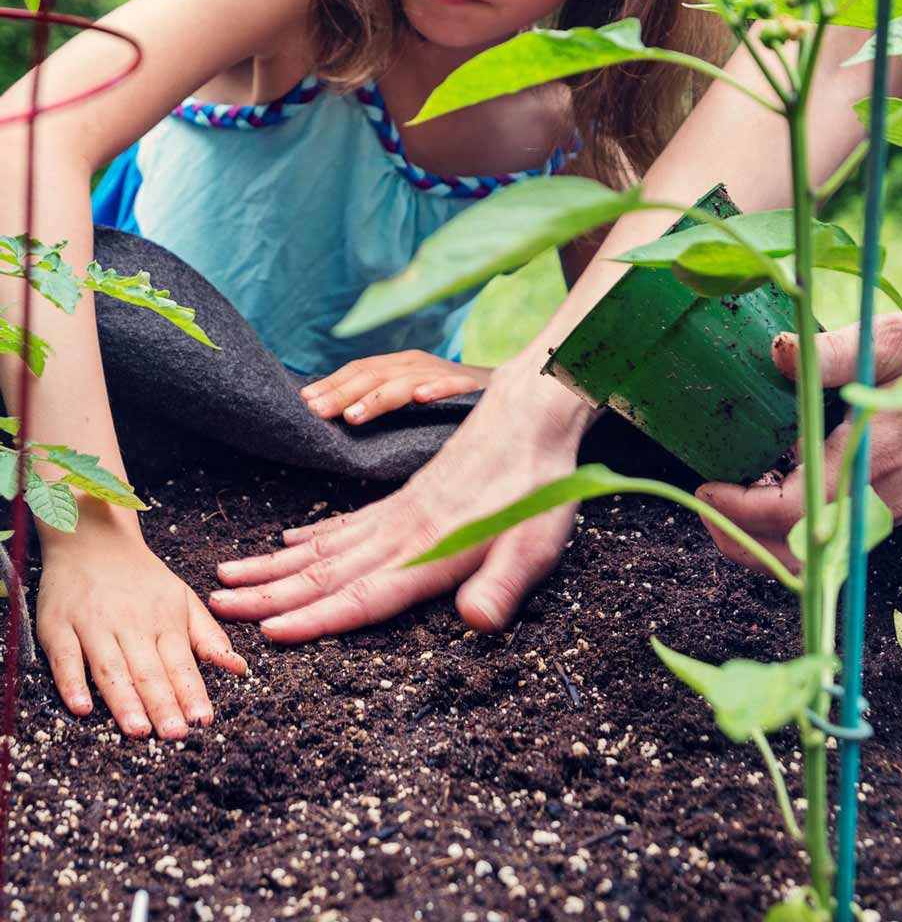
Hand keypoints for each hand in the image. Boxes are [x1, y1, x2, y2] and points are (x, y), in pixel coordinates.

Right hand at [36, 502, 246, 737]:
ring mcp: (94, 625)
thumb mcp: (184, 599)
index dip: (192, 692)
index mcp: (165, 620)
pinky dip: (72, 683)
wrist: (94, 541)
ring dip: (125, 701)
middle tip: (176, 735)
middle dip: (164, 704)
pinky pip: (65, 658)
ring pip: (111, 668)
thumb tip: (239, 669)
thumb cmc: (143, 579)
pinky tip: (81, 709)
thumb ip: (209, 637)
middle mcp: (131, 624)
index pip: (181, 662)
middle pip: (149, 670)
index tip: (203, 720)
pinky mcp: (58, 626)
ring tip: (140, 730)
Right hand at [211, 354, 591, 640]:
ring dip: (275, 568)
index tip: (266, 636)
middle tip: (214, 607)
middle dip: (270, 596)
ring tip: (227, 579)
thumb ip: (505, 583)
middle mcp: (403, 534)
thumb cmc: (541, 486)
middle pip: (327, 572)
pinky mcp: (405, 497)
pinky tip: (286, 545)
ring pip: (325, 547)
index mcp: (431, 553)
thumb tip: (478, 624)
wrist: (533, 413)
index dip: (318, 619)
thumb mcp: (538, 541)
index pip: (365, 595)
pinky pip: (346, 522)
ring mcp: (399, 513)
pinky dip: (310, 537)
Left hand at [301, 352, 488, 423]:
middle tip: (317, 412)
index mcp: (400, 365)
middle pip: (374, 375)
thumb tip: (336, 412)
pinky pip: (454, 386)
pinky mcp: (473, 385)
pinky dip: (438, 389)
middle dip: (342, 393)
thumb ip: (381, 398)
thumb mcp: (411, 393)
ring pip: (406, 382)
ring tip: (353, 416)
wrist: (505, 387)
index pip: (359, 370)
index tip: (304, 402)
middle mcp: (418, 364)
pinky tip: (422, 399)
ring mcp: (444, 373)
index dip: (332, 384)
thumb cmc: (449, 397)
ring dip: (378, 398)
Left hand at [696, 310, 901, 572]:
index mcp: (872, 461)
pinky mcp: (896, 505)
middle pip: (800, 556)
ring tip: (731, 501)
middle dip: (743, 543)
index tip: (706, 487)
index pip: (791, 513)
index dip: (740, 510)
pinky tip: (777, 488)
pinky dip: (798, 531)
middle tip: (707, 506)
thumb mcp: (891, 340)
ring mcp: (890, 508)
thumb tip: (778, 353)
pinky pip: (837, 538)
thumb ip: (831, 353)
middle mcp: (879, 499)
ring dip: (768, 542)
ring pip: (818, 556)